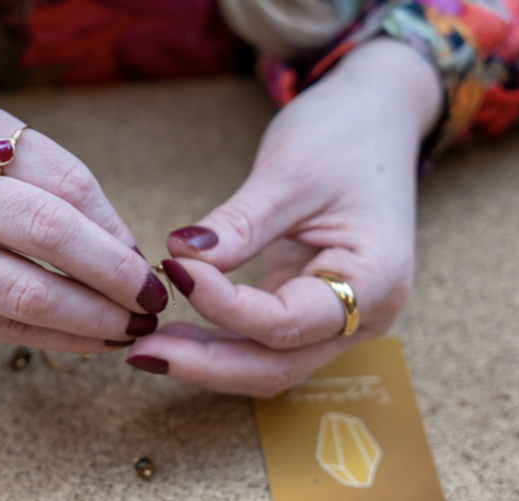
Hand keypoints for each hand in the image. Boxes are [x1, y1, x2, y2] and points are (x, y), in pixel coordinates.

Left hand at [126, 39, 442, 396]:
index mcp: (375, 280)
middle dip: (207, 365)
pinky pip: (260, 344)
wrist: (376, 117)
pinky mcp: (308, 312)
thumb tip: (180, 257)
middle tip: (142, 352)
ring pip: (266, 365)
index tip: (175, 273)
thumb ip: (239, 225)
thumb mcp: (290, 173)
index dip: (225, 307)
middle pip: (277, 367)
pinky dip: (217, 343)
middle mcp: (364, 314)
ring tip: (145, 347)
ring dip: (206, 362)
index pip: (287, 321)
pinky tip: (171, 333)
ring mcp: (337, 320)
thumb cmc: (345, 136)